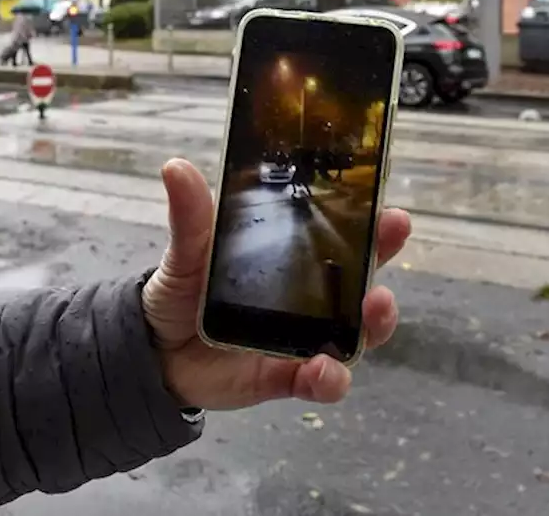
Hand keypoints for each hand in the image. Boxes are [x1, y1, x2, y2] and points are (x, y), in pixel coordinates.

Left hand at [143, 158, 409, 410]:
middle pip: (361, 279)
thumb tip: (176, 167)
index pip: (342, 236)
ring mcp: (303, 338)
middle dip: (385, 259)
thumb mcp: (186, 252)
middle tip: (393, 237)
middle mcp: (308, 298)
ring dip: (375, 323)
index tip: (389, 209)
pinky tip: (324, 370)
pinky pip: (320, 381)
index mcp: (292, 259)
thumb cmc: (183, 292)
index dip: (372, 223)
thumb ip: (190, 217)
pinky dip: (329, 378)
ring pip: (357, 334)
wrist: (155, 351)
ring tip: (376, 308)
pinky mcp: (287, 377)